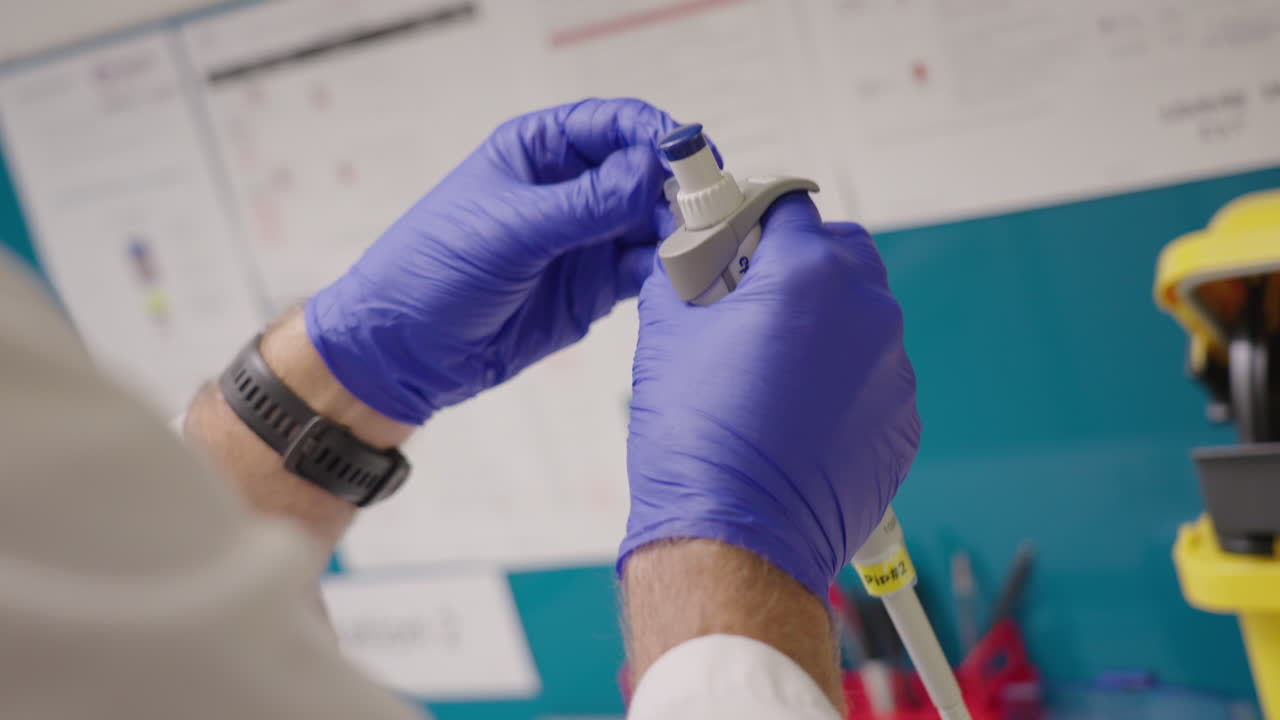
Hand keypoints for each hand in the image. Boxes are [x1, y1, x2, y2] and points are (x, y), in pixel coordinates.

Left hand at [306, 98, 677, 423]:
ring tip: (696, 252)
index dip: (655, 136)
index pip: (614, 125)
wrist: (404, 351)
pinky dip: (666, 275)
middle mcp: (568, 190)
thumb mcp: (509, 230)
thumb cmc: (432, 270)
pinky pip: (644, 273)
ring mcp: (584, 240)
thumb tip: (650, 172)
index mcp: (539, 151)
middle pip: (645, 175)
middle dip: (677, 190)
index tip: (690, 157)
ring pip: (652, 225)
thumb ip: (585, 204)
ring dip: (678, 235)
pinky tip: (679, 281)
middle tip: (703, 214)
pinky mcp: (592, 288)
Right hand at [621, 194, 920, 597]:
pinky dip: (844, 384)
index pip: (788, 207)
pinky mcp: (903, 424)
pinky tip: (798, 420)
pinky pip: (874, 380)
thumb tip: (685, 264)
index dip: (753, 219)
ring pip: (862, 319)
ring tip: (772, 374)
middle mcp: (867, 312)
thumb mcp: (666, 336)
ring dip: (825, 327)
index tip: (734, 240)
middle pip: (841, 253)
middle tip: (753, 301)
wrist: (736, 540)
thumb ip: (682, 279)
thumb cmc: (697, 441)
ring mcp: (893, 372)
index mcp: (808, 276)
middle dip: (801, 265)